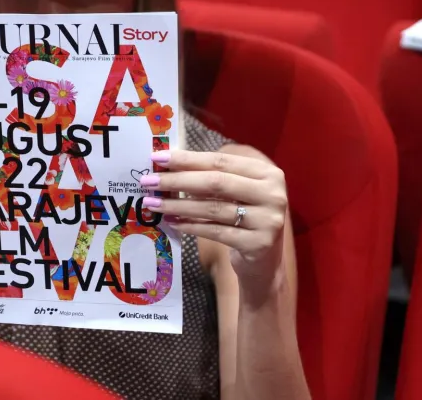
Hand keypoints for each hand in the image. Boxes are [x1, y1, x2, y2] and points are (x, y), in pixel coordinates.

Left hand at [140, 149, 287, 285]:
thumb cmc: (245, 219)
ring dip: (177, 205)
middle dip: (177, 180)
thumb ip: (211, 177)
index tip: (157, 158)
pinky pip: (214, 231)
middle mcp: (272, 194)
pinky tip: (171, 222)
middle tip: (148, 182)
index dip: (187, 159)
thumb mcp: (236, 193)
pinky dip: (189, 226)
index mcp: (267, 173)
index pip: (220, 161)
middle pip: (216, 182)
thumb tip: (168, 166)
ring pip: (212, 208)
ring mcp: (267, 220)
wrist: (265, 262)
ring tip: (153, 203)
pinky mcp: (258, 244)